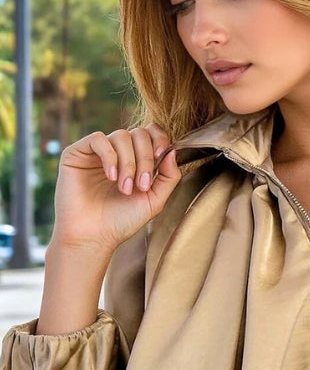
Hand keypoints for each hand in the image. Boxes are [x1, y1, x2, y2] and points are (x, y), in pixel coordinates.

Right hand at [52, 124, 181, 255]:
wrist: (93, 236)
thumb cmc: (122, 221)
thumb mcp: (154, 201)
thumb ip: (169, 177)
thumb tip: (173, 151)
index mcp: (135, 160)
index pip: (150, 133)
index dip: (159, 139)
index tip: (161, 157)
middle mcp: (117, 152)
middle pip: (139, 134)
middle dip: (145, 159)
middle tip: (141, 186)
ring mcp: (97, 151)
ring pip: (121, 136)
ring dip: (129, 163)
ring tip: (125, 188)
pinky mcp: (77, 152)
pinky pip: (98, 139)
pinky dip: (110, 156)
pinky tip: (111, 177)